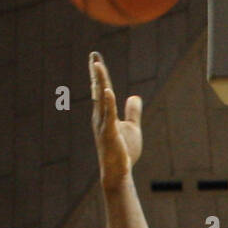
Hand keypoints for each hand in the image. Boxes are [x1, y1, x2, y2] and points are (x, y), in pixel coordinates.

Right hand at [89, 52, 142, 190]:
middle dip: (96, 73)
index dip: (99, 74)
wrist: (119, 172)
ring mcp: (103, 125)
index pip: (102, 90)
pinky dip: (108, 102)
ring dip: (99, 81)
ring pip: (101, 99)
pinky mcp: (109, 134)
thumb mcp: (132, 128)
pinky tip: (107, 90)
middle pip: (98, 90)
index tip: (95, 59)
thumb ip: (133, 112)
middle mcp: (100, 116)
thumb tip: (134, 96)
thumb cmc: (124, 152)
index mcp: (104, 114)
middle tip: (93, 55)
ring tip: (97, 65)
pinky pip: (109, 115)